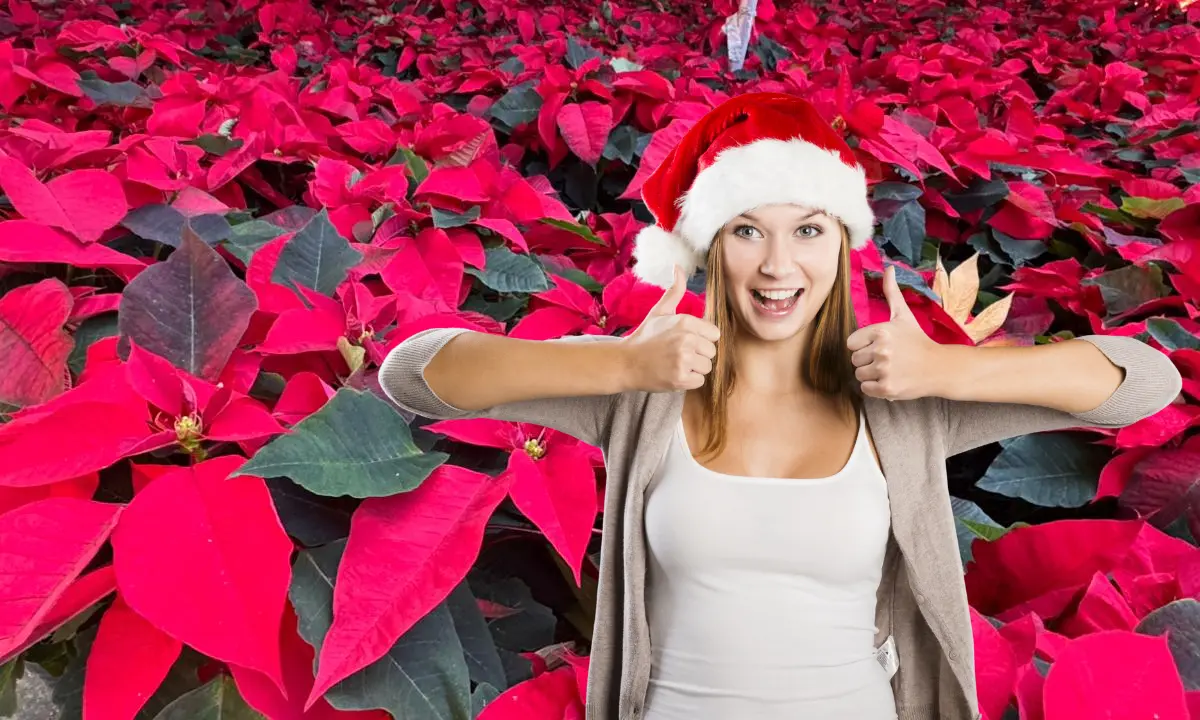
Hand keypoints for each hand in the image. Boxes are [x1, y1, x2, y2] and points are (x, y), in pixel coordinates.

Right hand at [621, 265, 720, 391]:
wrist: (625, 363)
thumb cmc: (645, 337)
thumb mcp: (659, 311)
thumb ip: (674, 291)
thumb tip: (678, 267)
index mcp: (685, 321)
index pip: (714, 334)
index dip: (702, 339)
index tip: (685, 342)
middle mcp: (686, 339)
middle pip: (711, 351)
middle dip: (698, 355)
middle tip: (677, 354)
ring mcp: (683, 359)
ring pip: (707, 367)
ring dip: (694, 369)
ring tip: (675, 364)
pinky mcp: (680, 378)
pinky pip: (699, 381)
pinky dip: (688, 381)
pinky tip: (673, 374)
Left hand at [847, 265, 940, 400]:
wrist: (938, 366)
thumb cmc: (917, 340)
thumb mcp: (903, 315)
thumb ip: (892, 292)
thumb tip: (889, 267)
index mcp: (880, 331)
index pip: (851, 343)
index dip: (863, 346)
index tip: (878, 346)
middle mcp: (881, 350)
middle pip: (854, 360)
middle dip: (867, 360)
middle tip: (886, 359)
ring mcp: (884, 370)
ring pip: (859, 375)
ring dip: (870, 375)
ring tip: (888, 369)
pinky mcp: (887, 388)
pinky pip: (865, 389)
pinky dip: (875, 388)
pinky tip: (890, 380)